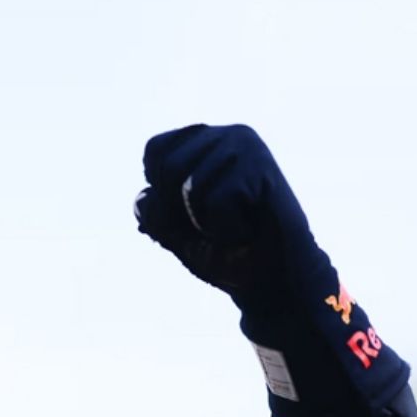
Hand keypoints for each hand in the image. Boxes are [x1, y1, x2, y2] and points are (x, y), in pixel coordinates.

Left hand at [134, 124, 312, 306]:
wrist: (272, 281)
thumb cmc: (225, 253)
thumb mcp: (176, 233)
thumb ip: (154, 213)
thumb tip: (144, 197)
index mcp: (204, 142)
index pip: (155, 151)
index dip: (162, 193)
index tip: (192, 211)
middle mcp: (228, 135)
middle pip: (167, 168)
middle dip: (180, 211)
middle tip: (214, 223)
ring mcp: (248, 148)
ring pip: (191, 187)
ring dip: (206, 223)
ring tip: (237, 225)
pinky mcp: (262, 168)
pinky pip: (218, 202)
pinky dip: (227, 229)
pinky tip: (250, 229)